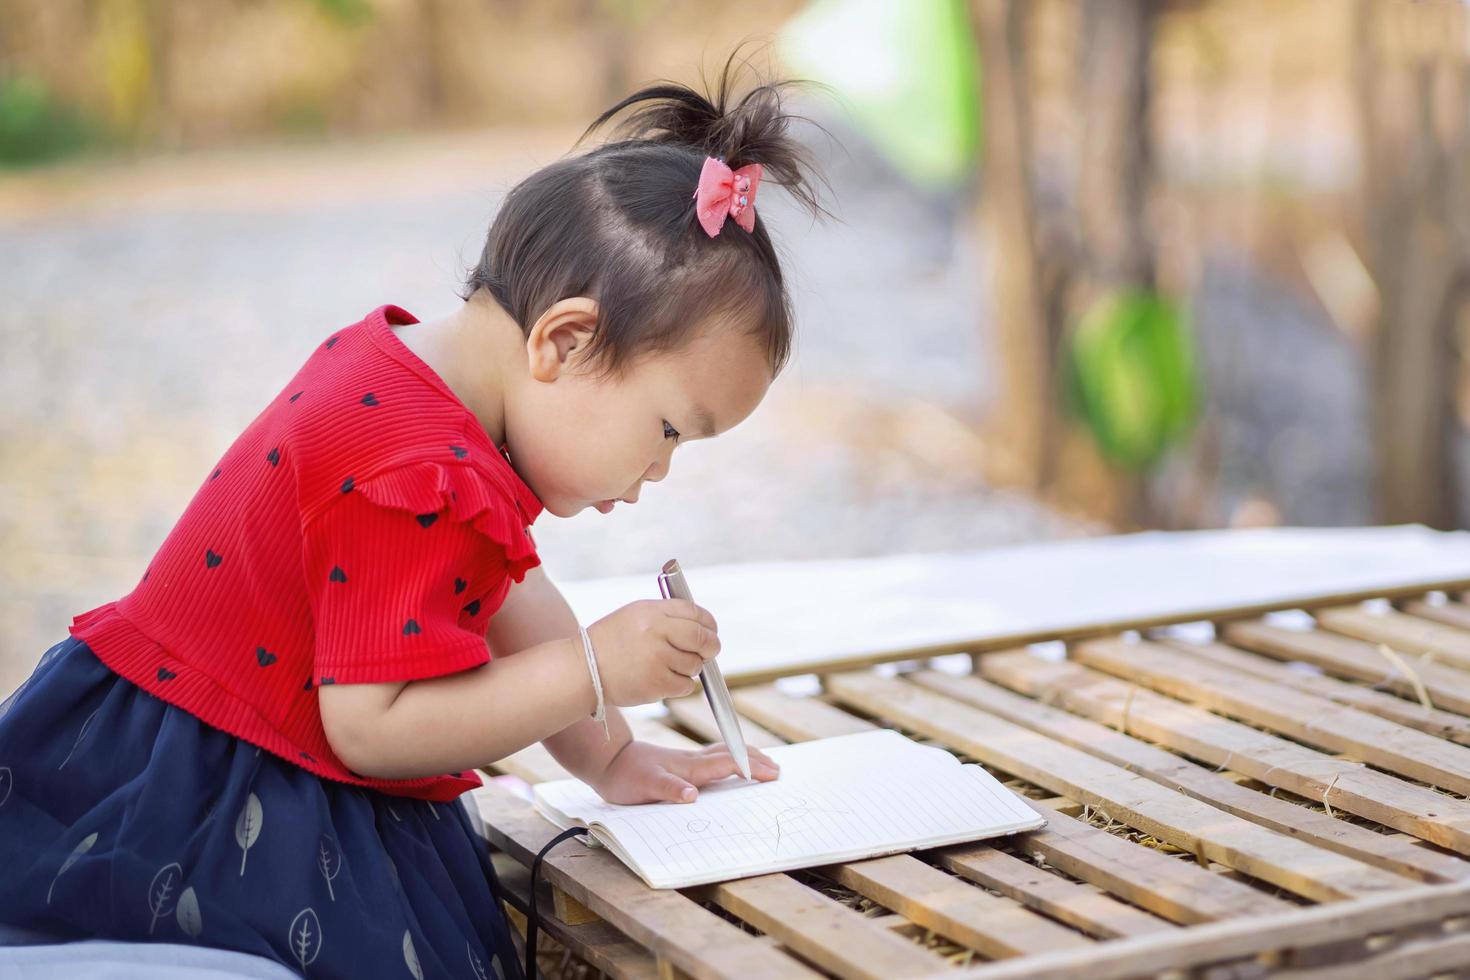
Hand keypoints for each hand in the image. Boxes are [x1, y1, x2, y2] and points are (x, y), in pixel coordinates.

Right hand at [585, 599, 720, 706]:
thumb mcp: (634, 616)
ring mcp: (656, 659)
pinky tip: (662, 679)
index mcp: (651, 612)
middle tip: (709, 651)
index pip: (695, 612)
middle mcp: (655, 632)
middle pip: (703, 638)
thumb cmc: (611, 642)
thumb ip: (667, 616)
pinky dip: (680, 684)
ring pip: (695, 665)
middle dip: (711, 646)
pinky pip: (686, 685)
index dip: (709, 623)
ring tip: (668, 666)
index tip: (711, 630)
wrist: (583, 670)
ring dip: (689, 668)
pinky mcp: (656, 684)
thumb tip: (703, 627)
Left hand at [590, 740, 779, 803]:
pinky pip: (714, 757)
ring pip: (724, 753)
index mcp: (689, 768)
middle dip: (756, 760)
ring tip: (764, 762)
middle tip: (777, 769)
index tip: (771, 773)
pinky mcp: (682, 761)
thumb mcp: (644, 787)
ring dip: (746, 756)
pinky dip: (731, 757)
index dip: (750, 768)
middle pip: (731, 754)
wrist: (608, 759)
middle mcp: (692, 761)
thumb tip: (692, 796)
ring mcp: (688, 759)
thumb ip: (668, 790)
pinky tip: (731, 762)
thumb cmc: (626, 776)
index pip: (726, 764)